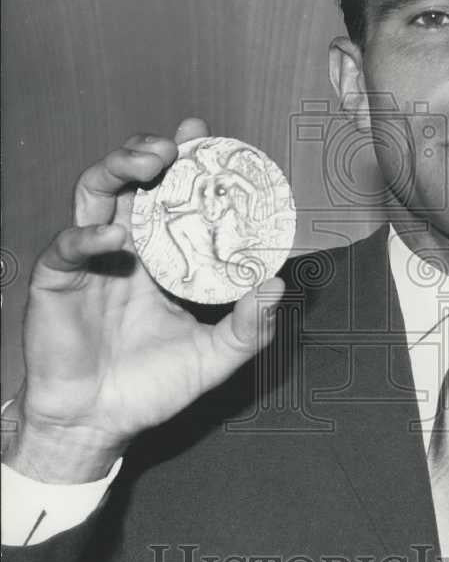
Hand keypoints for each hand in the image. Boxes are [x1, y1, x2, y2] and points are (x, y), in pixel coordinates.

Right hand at [5, 118, 283, 482]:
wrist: (99, 423)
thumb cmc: (153, 388)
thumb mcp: (215, 357)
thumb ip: (250, 327)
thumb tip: (277, 286)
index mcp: (161, 258)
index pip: (172, 197)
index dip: (187, 165)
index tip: (207, 138)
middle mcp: (125, 247)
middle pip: (131, 180)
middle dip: (151, 151)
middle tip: (179, 144)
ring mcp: (89, 259)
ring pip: (95, 192)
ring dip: (120, 168)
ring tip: (151, 163)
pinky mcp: (58, 279)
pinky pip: (68, 245)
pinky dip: (90, 234)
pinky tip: (117, 237)